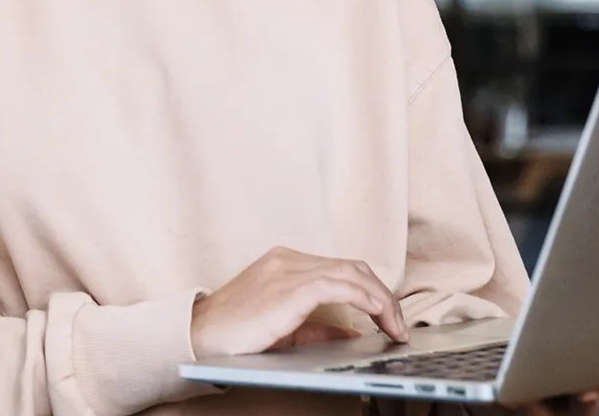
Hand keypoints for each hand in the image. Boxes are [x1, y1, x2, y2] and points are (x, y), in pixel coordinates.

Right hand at [189, 246, 410, 358]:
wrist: (200, 337)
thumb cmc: (234, 334)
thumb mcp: (282, 327)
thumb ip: (318, 327)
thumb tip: (353, 334)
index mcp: (284, 263)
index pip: (341, 268)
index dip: (371, 290)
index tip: (388, 317)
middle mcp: (288, 260)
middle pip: (352, 267)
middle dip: (383, 295)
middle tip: (399, 325)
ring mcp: (288, 270)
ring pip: (352, 273)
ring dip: (381, 300)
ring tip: (395, 326)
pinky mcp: (290, 288)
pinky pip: (340, 285)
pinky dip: (366, 299)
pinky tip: (378, 315)